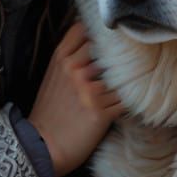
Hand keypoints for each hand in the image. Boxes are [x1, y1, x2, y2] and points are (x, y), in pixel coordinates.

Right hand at [27, 21, 121, 176]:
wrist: (41, 147)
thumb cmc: (49, 112)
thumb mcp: (52, 77)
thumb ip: (70, 59)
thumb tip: (93, 44)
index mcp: (61, 59)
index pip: (84, 29)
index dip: (98, 31)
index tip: (108, 37)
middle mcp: (75, 70)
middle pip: (108, 47)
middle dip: (120, 52)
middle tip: (132, 57)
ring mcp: (88, 90)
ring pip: (121, 74)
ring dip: (130, 79)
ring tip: (134, 83)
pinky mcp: (100, 112)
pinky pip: (125, 100)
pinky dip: (130, 101)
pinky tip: (131, 103)